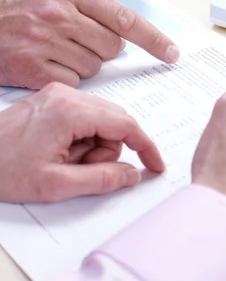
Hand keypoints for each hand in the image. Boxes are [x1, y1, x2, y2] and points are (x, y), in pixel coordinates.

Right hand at [0, 0, 178, 88]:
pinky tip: (46, 65)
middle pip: (112, 47)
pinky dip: (65, 78)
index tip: (172, 53)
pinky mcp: (34, 69)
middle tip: (80, 43)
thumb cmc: (12, 7)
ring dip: (82, 64)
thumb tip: (121, 32)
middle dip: (104, 50)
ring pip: (93, 66)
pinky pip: (72, 82)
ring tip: (56, 51)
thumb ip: (86, 6)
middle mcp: (60, 15)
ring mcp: (46, 42)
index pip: (124, 18)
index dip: (153, 38)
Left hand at [0, 83, 163, 202]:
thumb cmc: (2, 170)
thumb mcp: (56, 185)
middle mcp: (66, 95)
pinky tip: (61, 153)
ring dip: (94, 147)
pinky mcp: (52, 100)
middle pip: (114, 121)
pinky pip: (85, 118)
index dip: (145, 147)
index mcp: (70, 111)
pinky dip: (83, 139)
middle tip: (84, 172)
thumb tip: (132, 174)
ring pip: (101, 120)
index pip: (125, 124)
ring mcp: (58, 95)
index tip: (155, 165)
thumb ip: (102, 180)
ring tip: (65, 164)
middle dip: (108, 151)